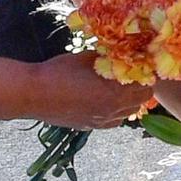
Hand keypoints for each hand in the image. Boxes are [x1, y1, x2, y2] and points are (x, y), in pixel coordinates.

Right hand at [32, 53, 158, 129]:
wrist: (33, 94)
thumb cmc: (59, 71)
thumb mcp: (88, 58)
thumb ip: (110, 58)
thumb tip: (124, 53)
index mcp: (116, 92)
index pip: (147, 85)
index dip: (147, 74)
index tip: (143, 64)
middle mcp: (113, 110)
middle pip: (142, 100)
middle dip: (141, 86)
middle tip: (133, 74)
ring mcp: (102, 121)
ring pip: (129, 113)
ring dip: (130, 100)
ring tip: (119, 87)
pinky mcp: (90, 127)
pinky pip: (113, 121)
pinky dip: (116, 111)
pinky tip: (106, 100)